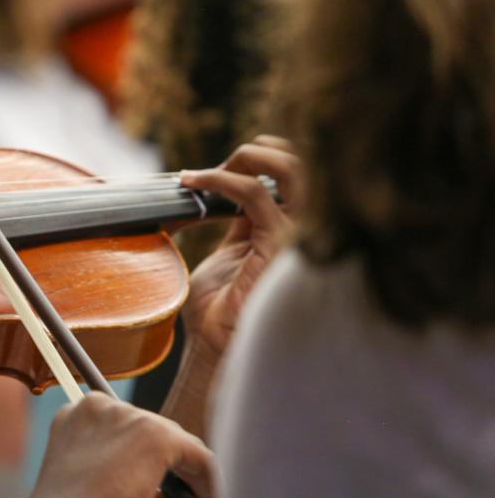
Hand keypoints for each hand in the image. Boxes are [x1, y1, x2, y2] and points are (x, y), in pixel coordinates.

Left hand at [179, 136, 303, 356]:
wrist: (211, 345)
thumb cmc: (216, 310)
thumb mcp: (226, 254)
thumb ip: (235, 223)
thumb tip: (221, 192)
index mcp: (287, 230)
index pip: (291, 176)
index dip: (260, 160)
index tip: (215, 169)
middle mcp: (299, 229)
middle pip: (303, 164)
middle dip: (261, 151)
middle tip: (220, 163)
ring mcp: (295, 235)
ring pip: (293, 169)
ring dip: (247, 157)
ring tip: (207, 170)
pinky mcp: (280, 245)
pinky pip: (257, 195)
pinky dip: (222, 181)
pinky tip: (194, 183)